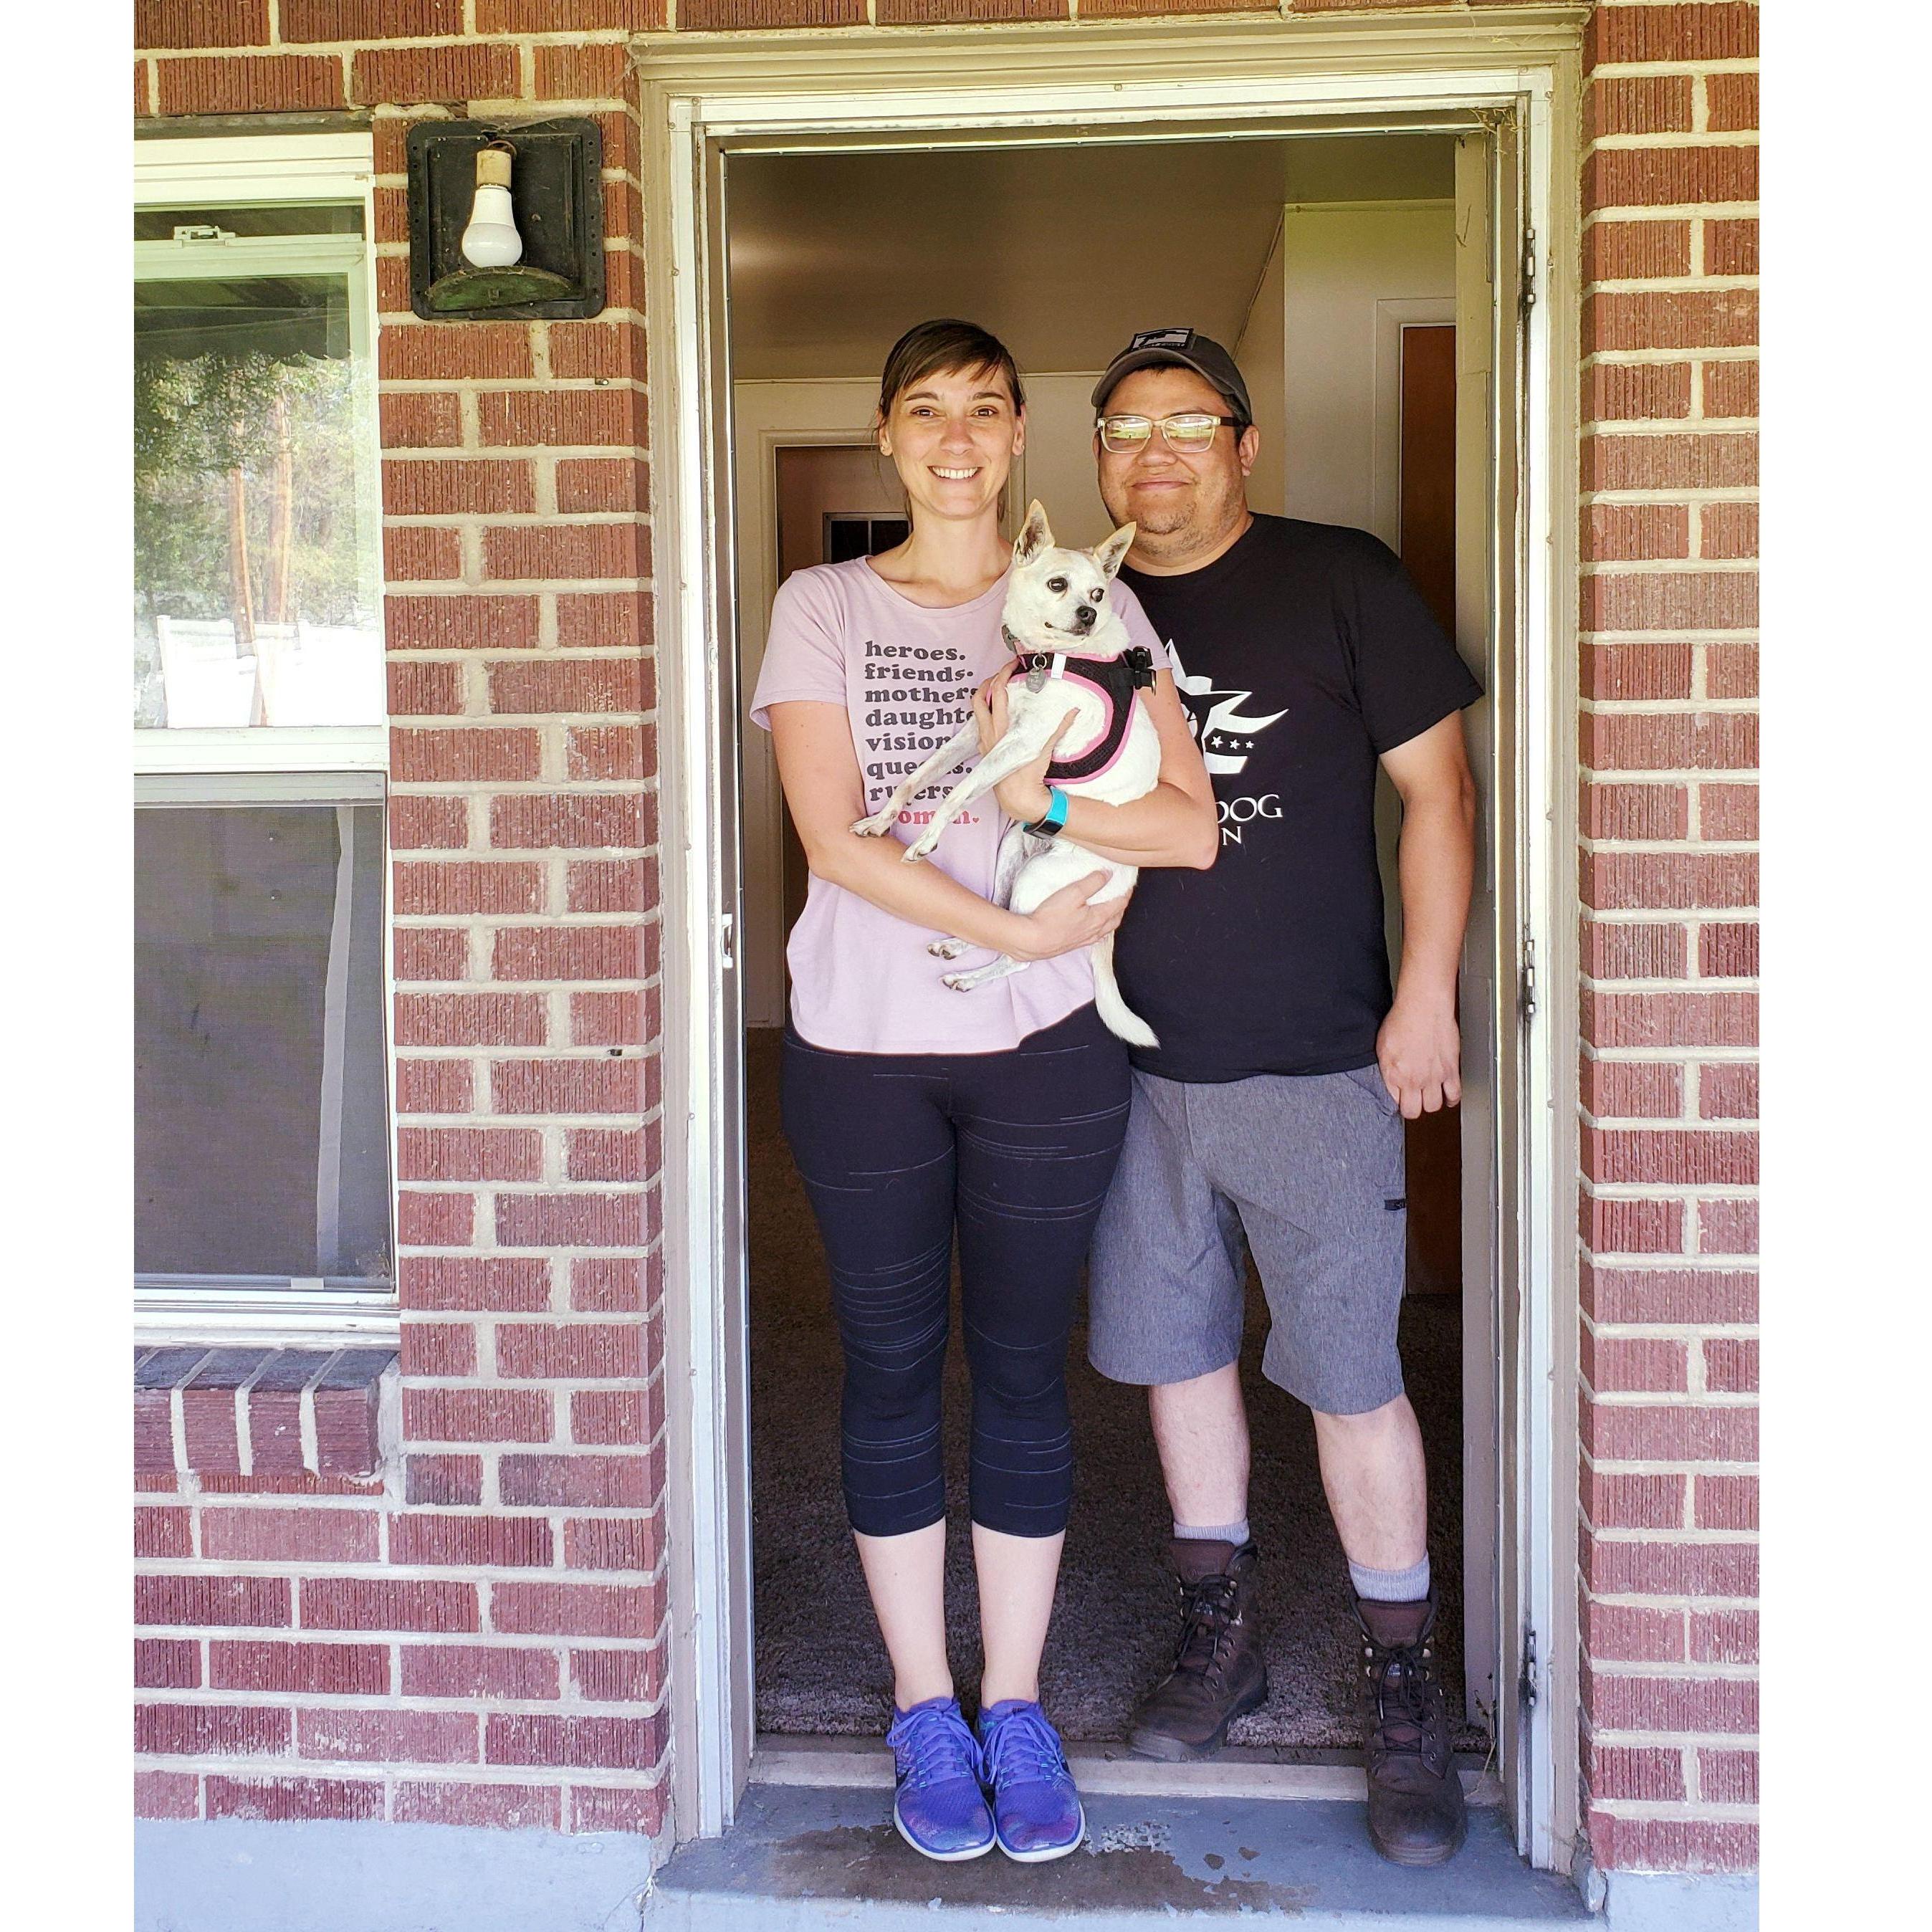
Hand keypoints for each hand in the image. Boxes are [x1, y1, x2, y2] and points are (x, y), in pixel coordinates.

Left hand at [973, 674, 1075, 825]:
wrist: (1018, 798)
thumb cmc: (1028, 776)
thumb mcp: (1045, 748)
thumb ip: (1059, 727)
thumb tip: (1073, 711)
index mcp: (1002, 727)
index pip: (998, 691)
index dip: (1003, 674)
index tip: (1012, 665)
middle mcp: (989, 732)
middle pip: (979, 697)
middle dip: (988, 681)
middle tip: (1001, 674)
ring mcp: (984, 741)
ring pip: (977, 712)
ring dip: (984, 697)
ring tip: (995, 690)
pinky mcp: (985, 750)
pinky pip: (980, 725)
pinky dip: (986, 714)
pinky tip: (996, 716)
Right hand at [1009, 871, 1124, 961]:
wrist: (1033, 940)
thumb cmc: (1052, 917)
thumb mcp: (1073, 892)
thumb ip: (1092, 882)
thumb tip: (1107, 874)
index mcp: (1099, 917)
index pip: (1119, 904)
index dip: (1125, 893)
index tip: (1128, 884)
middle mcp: (1095, 931)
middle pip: (1116, 918)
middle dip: (1121, 907)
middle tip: (1122, 897)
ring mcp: (1084, 939)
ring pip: (1106, 929)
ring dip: (1112, 919)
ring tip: (1111, 911)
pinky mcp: (1073, 945)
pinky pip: (1094, 937)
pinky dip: (1100, 930)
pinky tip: (1094, 929)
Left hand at [1375, 995, 1461, 1118]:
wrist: (1424, 1006)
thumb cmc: (1402, 1019)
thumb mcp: (1382, 1046)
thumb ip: (1386, 1067)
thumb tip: (1389, 1078)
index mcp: (1394, 1074)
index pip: (1394, 1103)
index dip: (1397, 1101)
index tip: (1399, 1097)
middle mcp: (1414, 1079)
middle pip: (1414, 1111)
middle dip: (1412, 1108)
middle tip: (1413, 1101)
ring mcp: (1434, 1077)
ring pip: (1433, 1106)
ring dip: (1430, 1102)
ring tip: (1428, 1096)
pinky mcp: (1451, 1070)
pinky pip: (1455, 1094)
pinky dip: (1451, 1099)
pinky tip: (1447, 1096)